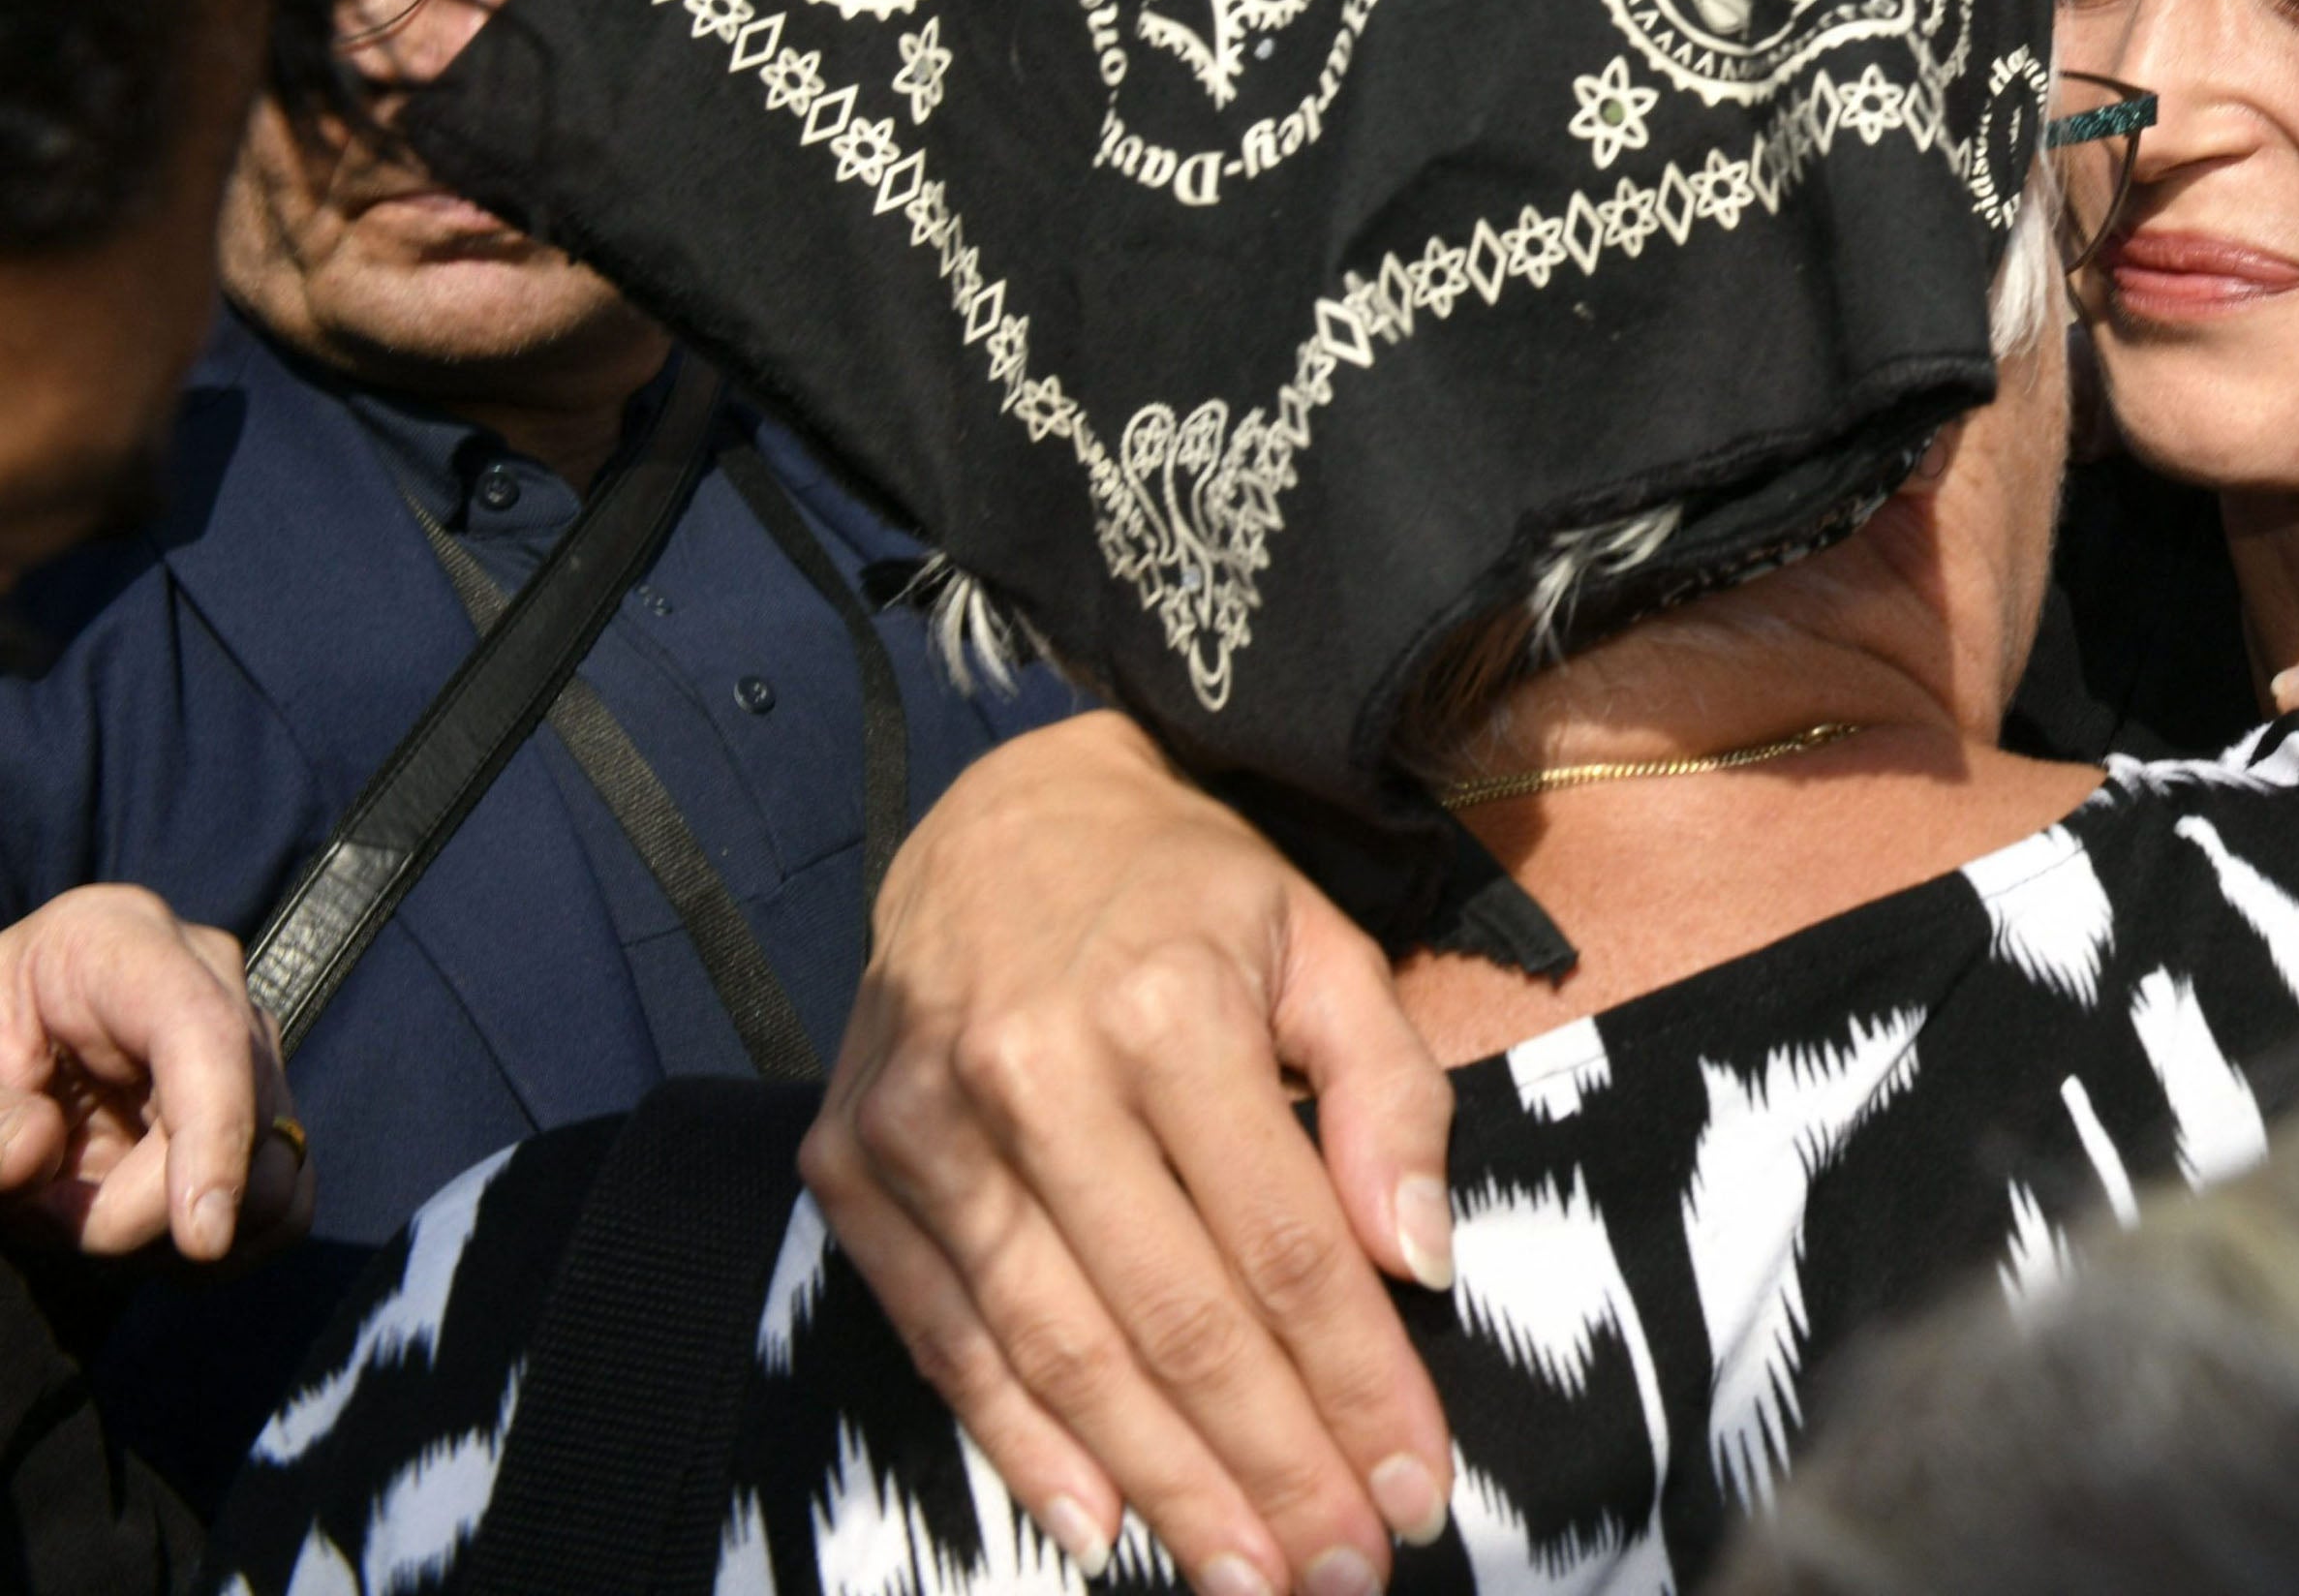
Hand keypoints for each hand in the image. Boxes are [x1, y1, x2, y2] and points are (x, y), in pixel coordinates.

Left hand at [0, 885, 306, 1262]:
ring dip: (175, 1230)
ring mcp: (246, 1043)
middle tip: (36, 1217)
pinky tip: (144, 1235)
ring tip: (76, 1214)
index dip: (215, 1133)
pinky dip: (224, 1239)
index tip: (203, 1241)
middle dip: (143, 1207)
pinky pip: (285, 1198)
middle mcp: (206, 981)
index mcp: (118, 943)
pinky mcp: (261, 1104)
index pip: (205, 1031)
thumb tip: (33, 1153)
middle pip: (241, 1120)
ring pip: (271, 1170)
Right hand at [805, 711, 1456, 1595]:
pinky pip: (947, 1340)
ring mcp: (925, 1127)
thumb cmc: (1194, 891)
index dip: (1356, 1384)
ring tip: (1247, 1576)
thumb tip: (1416, 1263)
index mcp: (1164, 1009)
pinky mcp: (851, 1167)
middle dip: (1270, 1468)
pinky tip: (1105, 1528)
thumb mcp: (1324, 945)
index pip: (1285, 1245)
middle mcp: (1030, 1071)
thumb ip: (1386, 1094)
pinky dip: (1021, 1447)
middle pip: (1172, 1320)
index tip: (1418, 1487)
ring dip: (1162, 1487)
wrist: (1008, 809)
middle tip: (1342, 1575)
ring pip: (1059, 1352)